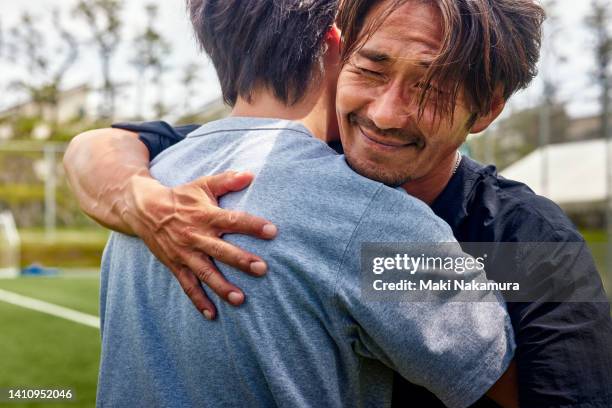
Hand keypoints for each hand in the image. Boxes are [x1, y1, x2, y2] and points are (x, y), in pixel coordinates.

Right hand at [120, 171, 276, 319]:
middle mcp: (195, 236)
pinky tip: (212, 315)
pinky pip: (188, 286)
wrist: (144, 209)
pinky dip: (198, 301)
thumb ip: (227, 180)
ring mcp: (184, 253)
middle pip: (221, 250)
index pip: (232, 220)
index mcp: (205, 215)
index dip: (252, 225)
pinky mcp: (175, 265)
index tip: (272, 230)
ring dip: (222, 286)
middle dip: (241, 260)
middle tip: (262, 268)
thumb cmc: (182, 197)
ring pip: (205, 272)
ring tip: (240, 299)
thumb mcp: (203, 184)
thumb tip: (251, 174)